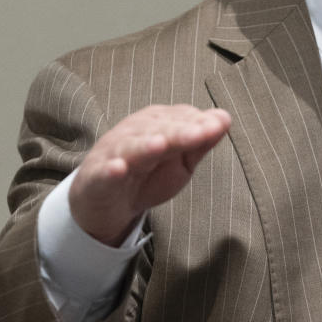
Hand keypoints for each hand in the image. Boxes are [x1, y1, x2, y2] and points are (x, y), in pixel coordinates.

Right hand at [69, 104, 231, 244]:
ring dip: (146, 145)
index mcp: (157, 123)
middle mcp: (135, 133)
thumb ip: (201, 141)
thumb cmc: (148, 175)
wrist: (107, 203)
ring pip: (132, 147)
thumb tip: (224, 118)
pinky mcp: (97, 176)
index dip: (199, 123)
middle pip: (159, 130)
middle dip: (180, 131)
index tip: (219, 125)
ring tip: (160, 144)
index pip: (180, 119)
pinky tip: (119, 168)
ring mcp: (114, 153)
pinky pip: (104, 172)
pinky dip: (110, 169)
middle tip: (201, 133)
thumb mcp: (181, 161)